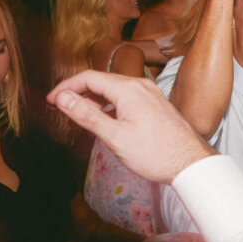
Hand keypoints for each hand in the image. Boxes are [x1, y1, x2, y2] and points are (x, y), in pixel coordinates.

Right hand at [48, 70, 214, 183]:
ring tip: (79, 114)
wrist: (191, 164)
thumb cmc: (156, 154)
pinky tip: (105, 119)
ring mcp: (151, 94)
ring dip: (94, 98)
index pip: (88, 78)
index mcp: (129, 89)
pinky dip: (111, 103)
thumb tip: (63, 98)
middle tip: (60, 106)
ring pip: (114, 89)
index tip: (51, 101)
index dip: (66, 87)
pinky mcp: (156, 104)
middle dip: (78, 91)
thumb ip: (87, 115)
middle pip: (101, 80)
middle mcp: (141, 85)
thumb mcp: (115, 136)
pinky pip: (127, 96)